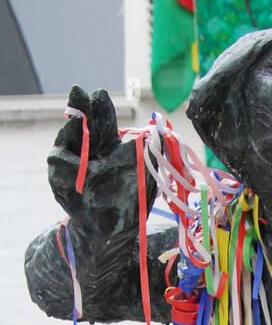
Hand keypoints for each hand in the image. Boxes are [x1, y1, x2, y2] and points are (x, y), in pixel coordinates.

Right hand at [47, 87, 155, 236]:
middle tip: (79, 91)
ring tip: (76, 119)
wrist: (111, 234)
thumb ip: (149, 157)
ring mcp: (75, 162)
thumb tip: (158, 133)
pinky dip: (66, 159)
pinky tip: (71, 158)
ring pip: (69, 138)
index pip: (104, 123)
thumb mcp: (144, 181)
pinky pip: (60, 161)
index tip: (98, 94)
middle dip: (81, 106)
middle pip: (84, 124)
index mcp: (110, 147)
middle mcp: (91, 151)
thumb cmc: (131, 206)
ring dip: (71, 127)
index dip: (100, 108)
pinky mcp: (61, 176)